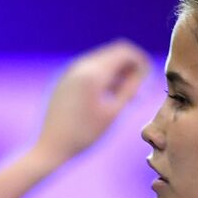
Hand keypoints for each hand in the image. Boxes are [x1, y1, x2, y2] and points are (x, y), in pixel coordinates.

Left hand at [31, 39, 149, 166]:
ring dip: (116, 72)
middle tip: (136, 91)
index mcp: (93, 73)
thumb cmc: (84, 134)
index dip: (140, 61)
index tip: (147, 78)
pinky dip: (102, 76)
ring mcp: (70, 71)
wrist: (50, 146)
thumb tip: (142, 71)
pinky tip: (106, 97)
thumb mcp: (113, 113)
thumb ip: (130, 89)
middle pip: (113, 52)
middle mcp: (80, 66)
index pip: (125, 51)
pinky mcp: (64, 79)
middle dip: (128, 66)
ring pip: (101, 60)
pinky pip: (89, 68)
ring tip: (122, 98)